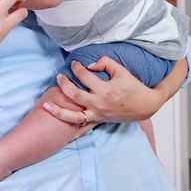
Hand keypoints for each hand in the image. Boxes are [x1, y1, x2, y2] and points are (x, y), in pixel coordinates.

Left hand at [42, 57, 162, 124]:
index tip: (74, 63)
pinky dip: (69, 127)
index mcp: (105, 89)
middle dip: (64, 83)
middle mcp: (99, 103)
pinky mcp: (97, 121)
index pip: (85, 76)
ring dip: (58, 110)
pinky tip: (58, 127)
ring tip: (46, 105)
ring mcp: (97, 114)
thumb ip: (105, 63)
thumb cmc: (133, 86)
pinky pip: (80, 126)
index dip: (77, 67)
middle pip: (74, 94)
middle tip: (59, 76)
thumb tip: (89, 65)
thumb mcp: (122, 70)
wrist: (145, 106)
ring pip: (72, 116)